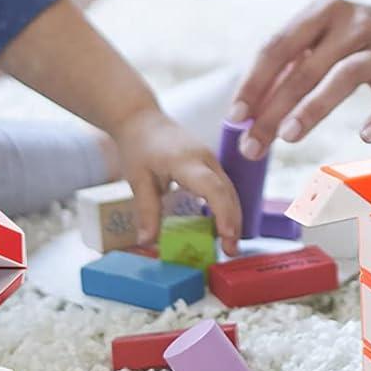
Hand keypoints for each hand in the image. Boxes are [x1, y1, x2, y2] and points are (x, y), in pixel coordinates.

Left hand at [109, 107, 242, 255]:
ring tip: (228, 245)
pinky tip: (220, 226)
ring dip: (232, 216)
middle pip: (227, 191)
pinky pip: (222, 186)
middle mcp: (205, 158)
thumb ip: (146, 210)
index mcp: (186, 161)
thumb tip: (148, 242)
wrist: (141, 119)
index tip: (228, 235)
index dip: (223, 212)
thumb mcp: (137, 178)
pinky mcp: (209, 163)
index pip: (212, 187)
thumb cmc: (138, 146)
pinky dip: (225, 206)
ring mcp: (210, 159)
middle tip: (230, 251)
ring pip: (229, 189)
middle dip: (233, 222)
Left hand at [229, 0, 370, 154]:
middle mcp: (354, 23)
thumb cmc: (369, 44)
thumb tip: (249, 109)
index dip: (254, 82)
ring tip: (288, 136)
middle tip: (251, 144)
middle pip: (305, 68)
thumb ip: (296, 65)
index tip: (235, 115)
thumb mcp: (332, 40)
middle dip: (273, 109)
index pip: (279, 46)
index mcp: (326, 10)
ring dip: (313, 107)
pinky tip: (365, 135)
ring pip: (344, 76)